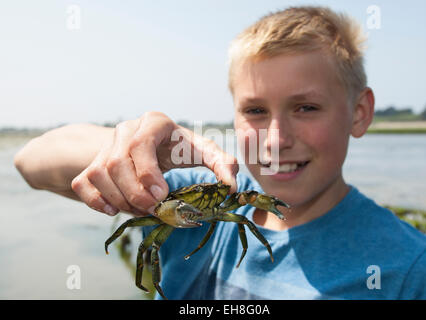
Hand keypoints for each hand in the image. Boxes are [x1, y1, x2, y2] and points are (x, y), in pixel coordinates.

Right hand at [71, 112, 237, 215]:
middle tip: (155, 209)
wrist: (146, 145)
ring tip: (142, 210)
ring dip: (120, 200)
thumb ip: (220, 162)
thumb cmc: (177, 149)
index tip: (161, 195)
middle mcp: (127, 129)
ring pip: (100, 174)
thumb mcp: (200, 150)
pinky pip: (84, 182)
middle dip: (136, 193)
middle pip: (118, 162)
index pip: (141, 144)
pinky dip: (95, 201)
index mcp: (155, 122)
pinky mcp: (91, 162)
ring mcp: (106, 145)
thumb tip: (232, 186)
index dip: (147, 172)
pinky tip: (113, 210)